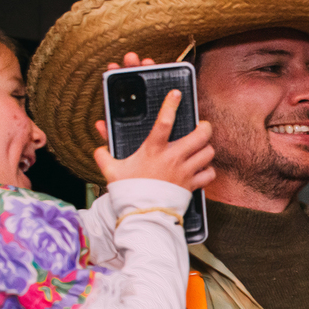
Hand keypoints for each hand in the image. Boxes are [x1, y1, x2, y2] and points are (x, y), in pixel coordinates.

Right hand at [93, 52, 214, 191]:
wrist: (143, 215)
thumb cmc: (128, 192)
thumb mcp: (112, 172)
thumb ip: (105, 156)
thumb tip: (99, 148)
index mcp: (153, 150)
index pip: (164, 122)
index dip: (171, 105)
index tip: (176, 93)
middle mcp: (173, 158)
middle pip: (200, 135)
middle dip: (204, 127)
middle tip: (202, 126)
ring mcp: (185, 172)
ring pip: (208, 152)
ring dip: (206, 149)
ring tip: (202, 147)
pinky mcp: (192, 186)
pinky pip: (209, 174)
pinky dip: (208, 171)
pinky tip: (203, 169)